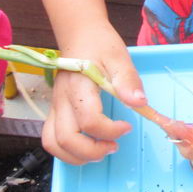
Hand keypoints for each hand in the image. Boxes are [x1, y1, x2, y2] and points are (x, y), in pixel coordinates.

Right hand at [42, 41, 146, 165]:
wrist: (80, 35)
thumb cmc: (100, 45)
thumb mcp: (119, 58)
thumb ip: (128, 81)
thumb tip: (139, 103)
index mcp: (78, 86)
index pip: (89, 120)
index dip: (110, 130)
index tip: (128, 126)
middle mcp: (62, 100)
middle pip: (66, 139)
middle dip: (92, 151)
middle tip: (114, 146)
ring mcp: (55, 107)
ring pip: (53, 144)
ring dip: (77, 156)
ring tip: (100, 150)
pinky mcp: (55, 111)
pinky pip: (52, 139)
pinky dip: (68, 151)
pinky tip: (88, 146)